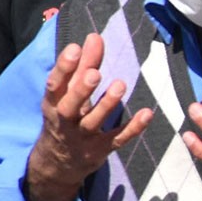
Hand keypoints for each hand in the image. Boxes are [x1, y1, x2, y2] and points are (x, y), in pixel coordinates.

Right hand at [25, 33, 155, 200]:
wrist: (58, 164)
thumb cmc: (66, 117)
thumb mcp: (68, 94)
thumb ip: (82, 66)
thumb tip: (94, 36)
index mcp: (53, 104)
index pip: (54, 84)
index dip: (63, 68)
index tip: (74, 48)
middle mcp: (65, 121)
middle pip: (71, 106)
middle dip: (81, 90)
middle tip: (94, 73)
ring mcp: (84, 137)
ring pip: (94, 122)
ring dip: (107, 105)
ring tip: (120, 84)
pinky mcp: (102, 149)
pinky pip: (118, 138)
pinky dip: (133, 128)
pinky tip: (148, 113)